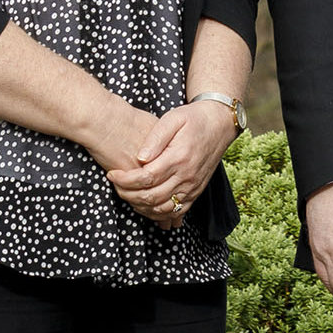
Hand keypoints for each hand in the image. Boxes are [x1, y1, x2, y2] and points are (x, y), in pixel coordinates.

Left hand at [106, 101, 235, 227]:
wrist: (220, 124)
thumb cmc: (193, 119)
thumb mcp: (172, 118)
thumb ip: (155, 138)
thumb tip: (140, 158)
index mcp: (178, 157)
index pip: (146, 178)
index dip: (124, 180)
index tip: (112, 175)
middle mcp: (187, 176)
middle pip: (151, 197)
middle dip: (127, 194)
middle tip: (116, 185)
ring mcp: (193, 186)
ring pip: (162, 209)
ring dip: (141, 206)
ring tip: (127, 194)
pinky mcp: (196, 191)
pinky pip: (176, 212)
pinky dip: (158, 214)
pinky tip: (146, 206)